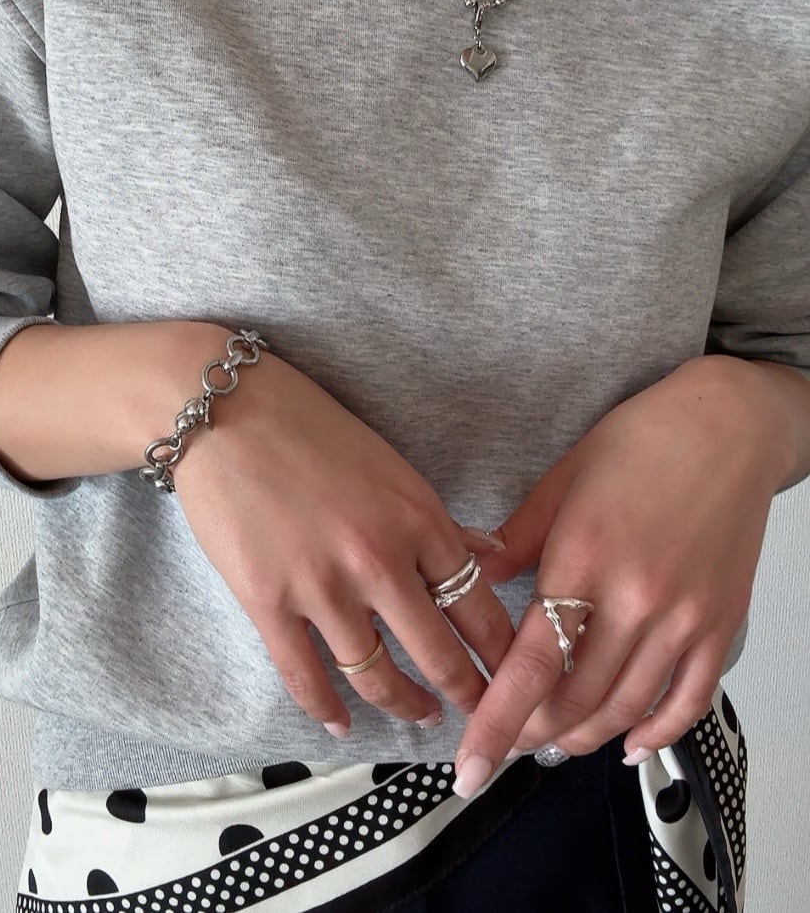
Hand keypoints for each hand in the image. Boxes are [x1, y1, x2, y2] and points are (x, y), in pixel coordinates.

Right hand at [171, 340, 515, 736]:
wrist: (225, 413)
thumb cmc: (309, 427)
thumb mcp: (389, 465)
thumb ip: (436, 520)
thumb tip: (487, 554)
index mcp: (419, 518)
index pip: (479, 606)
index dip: (503, 654)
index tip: (516, 676)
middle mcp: (379, 560)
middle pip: (439, 655)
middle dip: (468, 696)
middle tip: (482, 718)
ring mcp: (322, 587)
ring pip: (376, 676)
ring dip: (404, 706)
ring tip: (420, 715)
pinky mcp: (268, 603)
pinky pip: (305, 677)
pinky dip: (326, 710)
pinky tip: (340, 724)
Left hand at [451, 355, 784, 794]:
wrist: (726, 427)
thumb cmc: (640, 441)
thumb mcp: (560, 480)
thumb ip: (514, 541)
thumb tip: (468, 581)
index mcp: (582, 560)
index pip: (531, 666)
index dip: (497, 723)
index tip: (471, 767)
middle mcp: (635, 599)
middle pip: (575, 700)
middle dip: (532, 734)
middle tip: (505, 742)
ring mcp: (683, 618)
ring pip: (625, 709)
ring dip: (581, 737)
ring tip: (552, 742)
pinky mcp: (719, 624)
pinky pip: (688, 700)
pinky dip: (655, 733)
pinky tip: (628, 743)